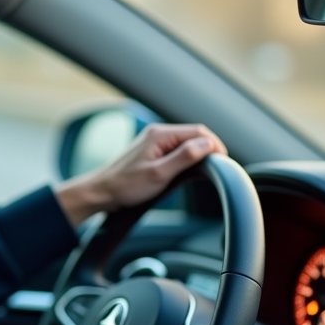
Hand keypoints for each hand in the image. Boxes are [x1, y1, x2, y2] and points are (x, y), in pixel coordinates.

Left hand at [54, 123, 225, 226]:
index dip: (215, 146)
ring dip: (198, 154)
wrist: (102, 192)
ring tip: (203, 171)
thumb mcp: (159, 174)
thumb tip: (208, 144)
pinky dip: (187, 158)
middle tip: (215, 169)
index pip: (199, 131)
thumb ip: (185, 157)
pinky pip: (177, 149)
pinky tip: (188, 171)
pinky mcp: (152, 151)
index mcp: (160, 135)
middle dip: (208, 149)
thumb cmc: (126, 185)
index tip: (222, 163)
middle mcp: (158, 133)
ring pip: (187, 142)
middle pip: (194, 135)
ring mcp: (154, 141)